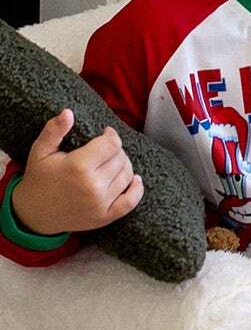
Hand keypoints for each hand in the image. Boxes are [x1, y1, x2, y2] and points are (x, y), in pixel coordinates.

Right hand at [12, 110, 143, 235]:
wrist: (34, 214)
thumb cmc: (39, 178)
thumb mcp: (40, 151)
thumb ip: (54, 130)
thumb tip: (69, 112)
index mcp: (79, 166)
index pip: (112, 143)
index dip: (111, 135)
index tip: (104, 134)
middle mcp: (93, 186)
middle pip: (121, 158)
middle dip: (115, 150)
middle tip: (104, 150)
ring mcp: (100, 203)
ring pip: (128, 176)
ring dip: (124, 166)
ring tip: (111, 162)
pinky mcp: (104, 217)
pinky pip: (130, 202)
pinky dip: (136, 189)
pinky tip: (135, 180)